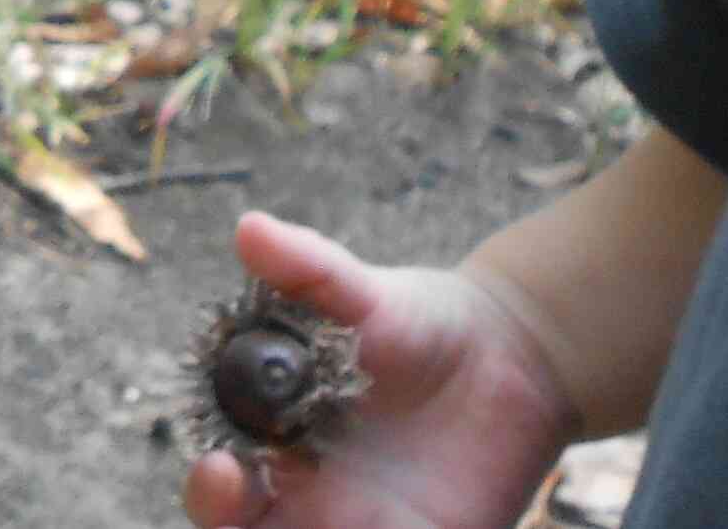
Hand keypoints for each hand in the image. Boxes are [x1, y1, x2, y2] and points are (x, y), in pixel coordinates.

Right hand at [180, 212, 577, 528]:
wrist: (516, 359)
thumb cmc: (422, 321)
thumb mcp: (368, 291)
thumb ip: (308, 267)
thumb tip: (248, 228)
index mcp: (276, 435)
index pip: (223, 477)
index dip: (211, 484)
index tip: (220, 468)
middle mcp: (308, 490)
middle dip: (235, 523)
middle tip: (245, 500)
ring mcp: (364, 525)